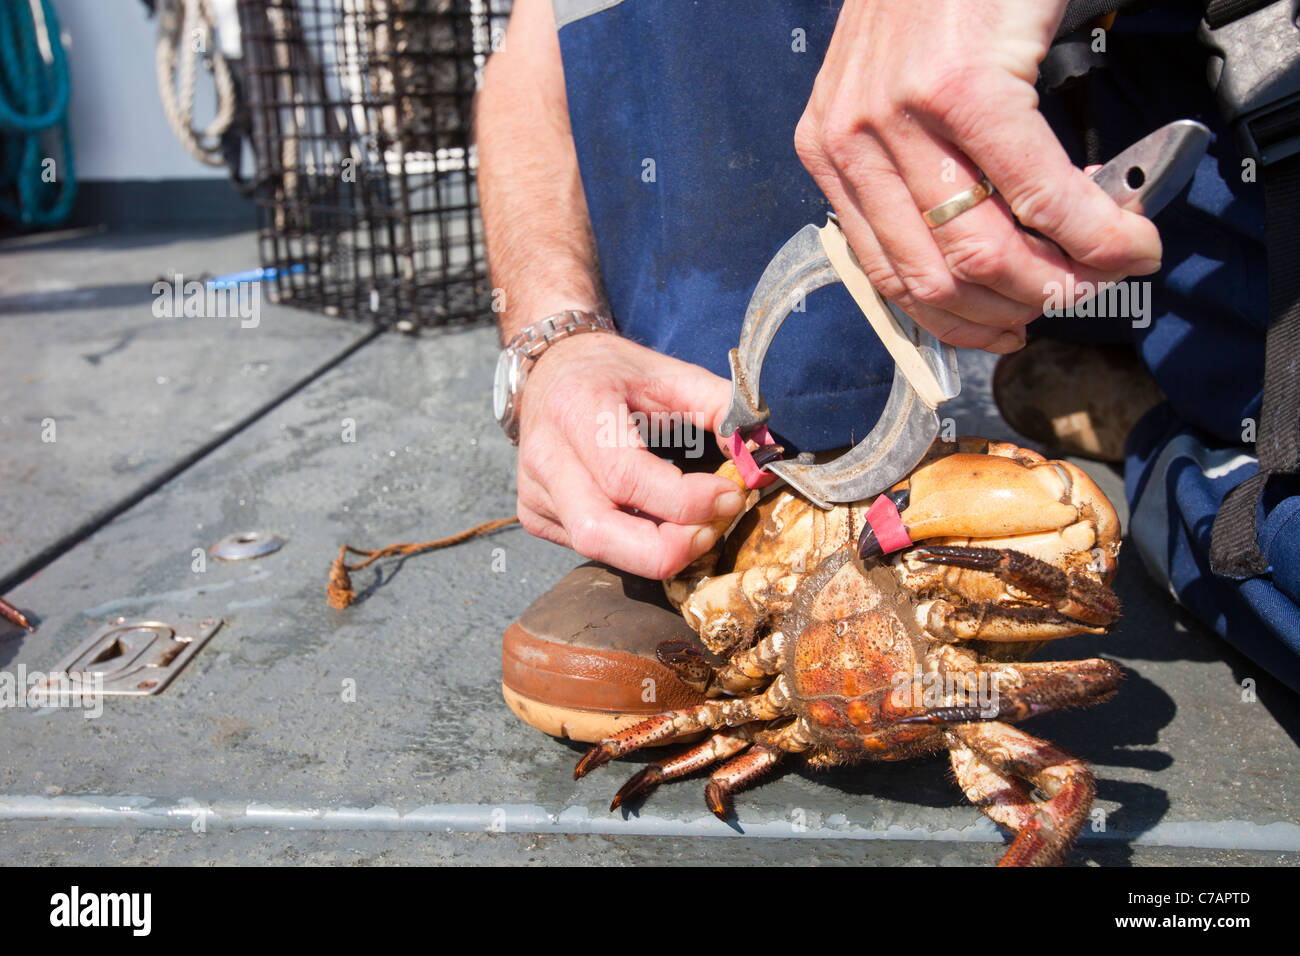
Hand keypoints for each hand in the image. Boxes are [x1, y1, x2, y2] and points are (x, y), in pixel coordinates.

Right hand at [514, 332, 746, 578]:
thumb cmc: (613, 372)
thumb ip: (720, 406)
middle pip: (599, 532)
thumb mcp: (670, 374)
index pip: (626, 477)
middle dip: (668, 548)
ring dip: (654, 552)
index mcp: (577, 409)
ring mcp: (534, 490)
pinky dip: (631, 545)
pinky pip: (588, 546)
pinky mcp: (534, 513)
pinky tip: (654, 522)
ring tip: (693, 531)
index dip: (685, 501)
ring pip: (594, 548)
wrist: (551, 369)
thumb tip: (758, 452)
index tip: (730, 495)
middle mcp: (546, 455)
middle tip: (712, 531)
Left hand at [795, 0, 1161, 352]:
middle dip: (1012, 310)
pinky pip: (1032, 192)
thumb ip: (910, 173)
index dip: (954, 323)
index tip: (1004, 330)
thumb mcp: (892, 95)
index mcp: (828, 151)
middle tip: (1066, 303)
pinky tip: (1122, 240)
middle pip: (934, 278)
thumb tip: (969, 260)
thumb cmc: (932, 2)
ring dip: (1055, 281)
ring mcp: (898, 115)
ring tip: (1102, 275)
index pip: (885, 277)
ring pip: (980, 250)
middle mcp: (849, 140)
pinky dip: (1088, 231)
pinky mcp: (956, 87)